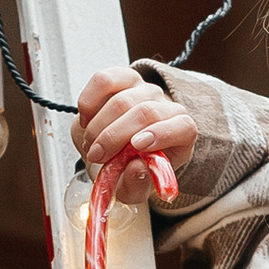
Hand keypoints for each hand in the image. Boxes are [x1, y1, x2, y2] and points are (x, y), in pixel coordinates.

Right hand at [74, 68, 193, 203]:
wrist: (115, 152)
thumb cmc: (130, 169)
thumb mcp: (134, 189)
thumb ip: (136, 184)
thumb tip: (136, 169)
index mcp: (180, 134)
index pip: (183, 126)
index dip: (162, 133)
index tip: (137, 146)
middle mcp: (165, 106)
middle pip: (145, 112)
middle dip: (114, 136)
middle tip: (96, 156)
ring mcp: (144, 89)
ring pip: (121, 100)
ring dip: (98, 127)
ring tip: (90, 145)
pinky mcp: (122, 78)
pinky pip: (104, 79)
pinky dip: (89, 101)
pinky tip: (86, 119)